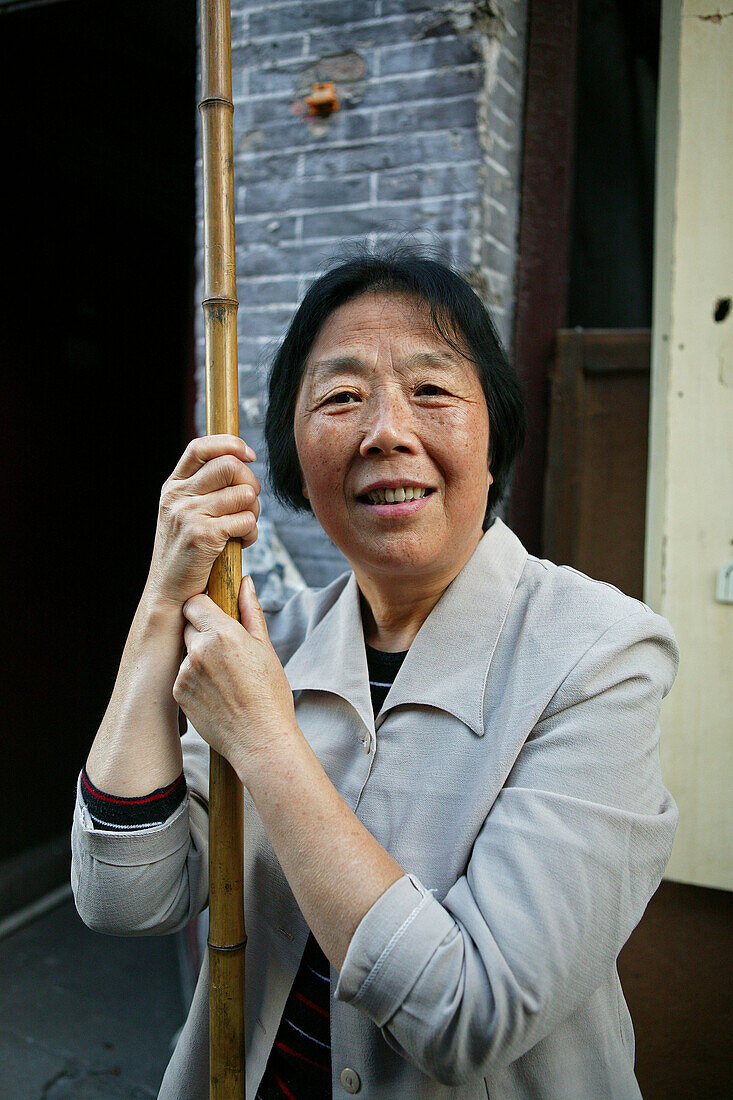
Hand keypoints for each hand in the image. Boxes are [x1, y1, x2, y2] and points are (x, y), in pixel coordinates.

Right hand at [145, 435, 260, 608]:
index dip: (229, 444)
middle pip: (229, 466)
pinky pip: (246, 521)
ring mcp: (189, 515)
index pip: (200, 447)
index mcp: (173, 487)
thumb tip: (239, 461)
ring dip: (254, 512)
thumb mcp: (183, 514)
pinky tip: (242, 543)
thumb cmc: (186, 553)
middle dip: (251, 483)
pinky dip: (252, 533)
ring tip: (244, 527)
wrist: (170, 593)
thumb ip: (203, 489)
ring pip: (244, 495)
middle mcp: (178, 497)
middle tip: (250, 503)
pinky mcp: (203, 536)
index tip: (249, 455)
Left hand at [172, 574, 299, 782]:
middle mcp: (198, 650)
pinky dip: (194, 679)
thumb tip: (244, 582)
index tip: (214, 614)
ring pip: (185, 651)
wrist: (259, 740)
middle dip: (202, 631)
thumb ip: (250, 611)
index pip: (195, 602)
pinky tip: (216, 692)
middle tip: (225, 650)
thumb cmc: (269, 694)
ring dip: (198, 656)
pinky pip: (182, 675)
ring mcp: (185, 673)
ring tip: (224, 677)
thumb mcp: (265, 648)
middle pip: (188, 625)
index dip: (203, 607)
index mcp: (222, 634)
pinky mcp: (178, 693)